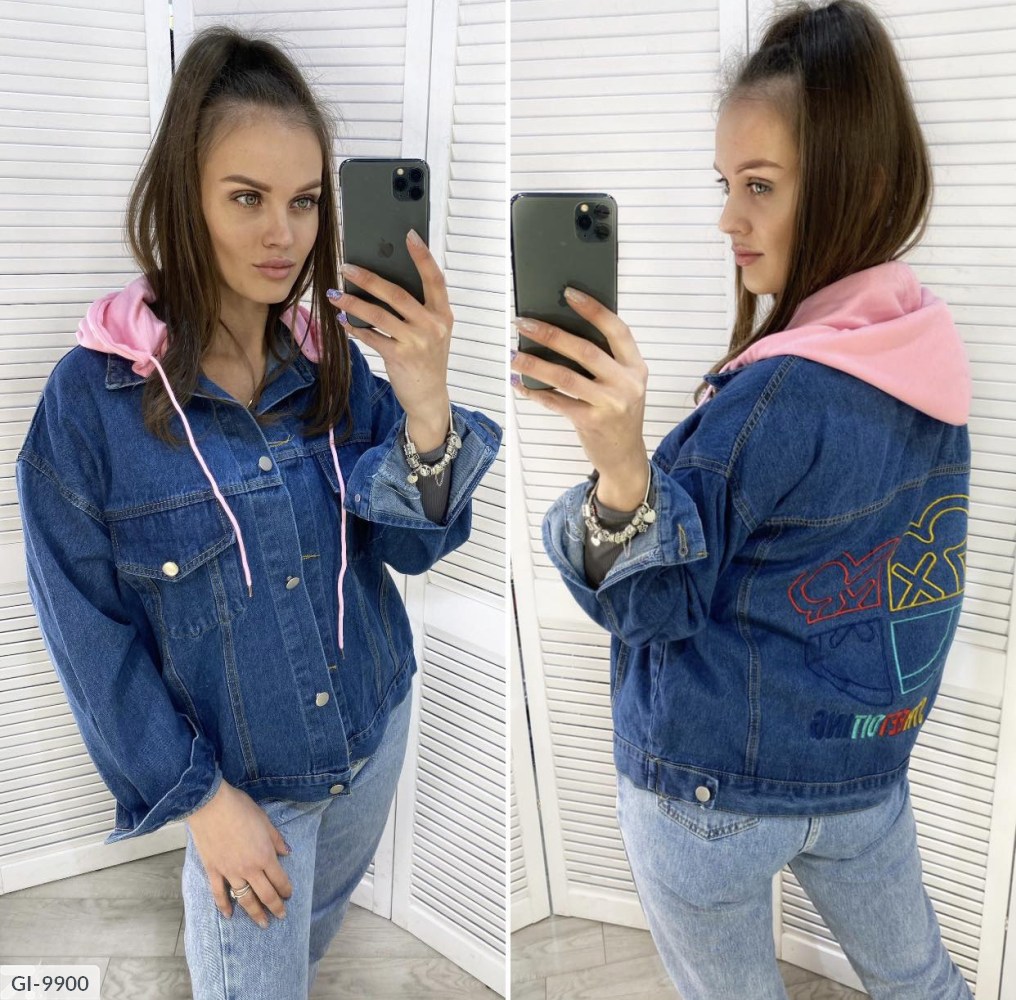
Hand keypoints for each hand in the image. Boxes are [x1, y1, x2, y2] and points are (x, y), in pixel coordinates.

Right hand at [185, 780, 292, 929]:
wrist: (211, 806)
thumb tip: (287, 852)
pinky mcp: (213, 871)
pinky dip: (224, 906)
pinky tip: (229, 916)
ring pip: (245, 899)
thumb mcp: (265, 820)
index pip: (279, 879)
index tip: (289, 896)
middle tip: (280, 916)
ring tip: (262, 923)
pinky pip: (219, 894)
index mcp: (265, 855)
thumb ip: (276, 839)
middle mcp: (249, 868)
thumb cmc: (241, 809)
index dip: (286, 890)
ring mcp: (230, 872)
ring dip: (254, 913)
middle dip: (275, 907)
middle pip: (265, 894)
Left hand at [330, 231, 452, 451]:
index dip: (423, 256)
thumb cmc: (427, 359)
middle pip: (397, 294)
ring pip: (378, 314)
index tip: (409, 235)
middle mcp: (432, 326)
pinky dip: (354, 328)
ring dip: (352, 303)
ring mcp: (417, 342)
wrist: (429, 397)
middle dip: (368, 278)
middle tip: (346, 267)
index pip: (435, 279)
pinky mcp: (399, 357)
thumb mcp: (432, 332)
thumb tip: (382, 283)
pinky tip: (342, 321)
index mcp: (443, 314)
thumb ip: (418, 310)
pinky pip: (371, 336)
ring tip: (335, 294)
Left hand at [510, 288, 649, 509]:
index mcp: (636, 366)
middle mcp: (627, 383)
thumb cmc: (618, 413)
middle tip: (524, 323)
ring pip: (565, 376)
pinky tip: (519, 383)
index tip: (568, 293)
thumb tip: (560, 329)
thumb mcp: (622, 383)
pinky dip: (536, 392)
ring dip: (534, 364)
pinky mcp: (591, 422)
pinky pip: (557, 401)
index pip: (617, 329)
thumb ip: (605, 360)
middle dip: (550, 334)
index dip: (593, 309)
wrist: (625, 456)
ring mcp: (610, 404)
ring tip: (513, 354)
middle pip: (585, 350)